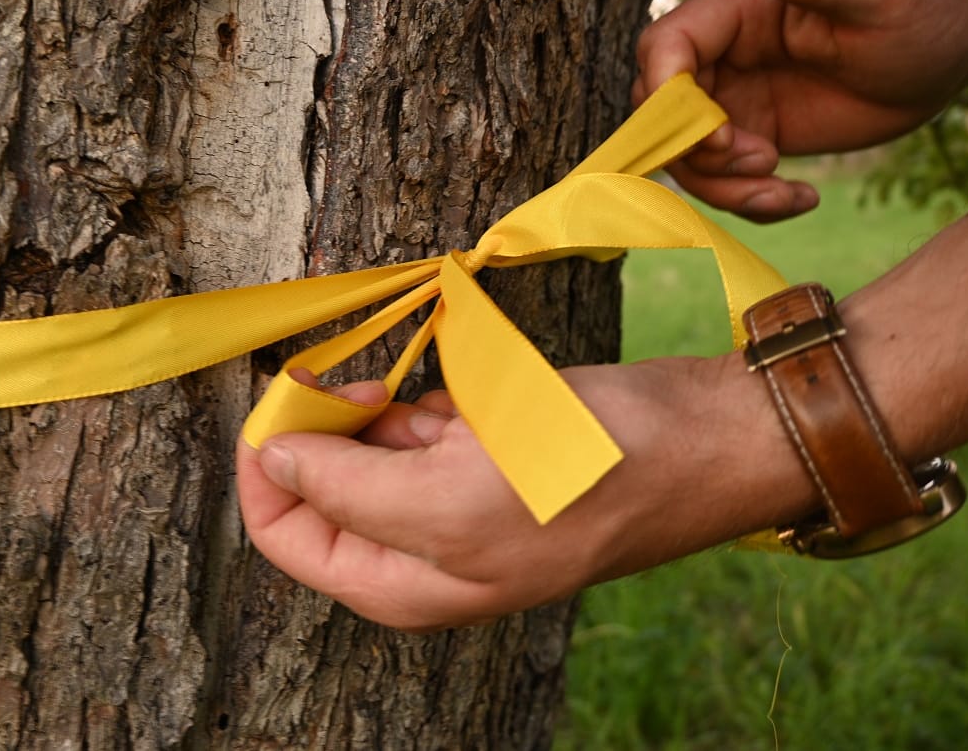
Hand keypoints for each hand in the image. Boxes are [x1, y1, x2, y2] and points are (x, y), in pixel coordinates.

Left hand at [236, 358, 818, 631]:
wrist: (697, 440)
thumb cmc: (583, 478)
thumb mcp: (451, 500)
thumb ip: (347, 489)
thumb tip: (272, 462)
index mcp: (400, 586)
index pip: (284, 534)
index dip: (270, 464)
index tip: (287, 396)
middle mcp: (418, 552)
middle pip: (319, 486)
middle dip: (327, 426)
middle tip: (360, 381)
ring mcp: (453, 501)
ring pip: (368, 446)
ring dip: (381, 409)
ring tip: (432, 402)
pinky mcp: (484, 455)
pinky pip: (421, 423)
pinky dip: (427, 401)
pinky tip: (470, 402)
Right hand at [634, 0, 967, 221]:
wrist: (950, 53)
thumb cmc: (918, 8)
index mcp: (735, 11)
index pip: (663, 49)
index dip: (669, 99)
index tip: (721, 135)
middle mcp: (724, 56)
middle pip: (660, 113)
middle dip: (694, 153)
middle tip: (763, 162)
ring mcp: (737, 100)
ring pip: (687, 157)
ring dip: (724, 188)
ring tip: (784, 190)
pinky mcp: (758, 138)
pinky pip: (726, 181)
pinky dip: (752, 202)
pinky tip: (804, 198)